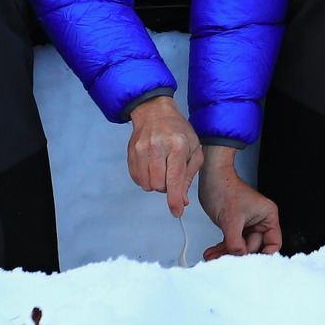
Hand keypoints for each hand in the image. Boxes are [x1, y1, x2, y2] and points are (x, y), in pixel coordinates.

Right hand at [127, 95, 202, 217]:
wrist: (155, 112)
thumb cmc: (179, 131)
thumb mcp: (193, 150)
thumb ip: (189, 177)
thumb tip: (182, 201)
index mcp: (177, 146)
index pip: (174, 180)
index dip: (175, 200)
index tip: (177, 212)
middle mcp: (157, 147)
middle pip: (159, 186)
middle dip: (166, 187)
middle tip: (171, 174)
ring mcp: (141, 150)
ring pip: (147, 185)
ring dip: (155, 184)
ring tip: (162, 169)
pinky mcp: (131, 153)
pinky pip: (137, 179)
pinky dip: (145, 179)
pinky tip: (152, 167)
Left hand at [199, 147, 281, 258]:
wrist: (210, 178)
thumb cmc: (225, 188)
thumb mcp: (231, 219)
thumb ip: (235, 242)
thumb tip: (238, 256)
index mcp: (267, 216)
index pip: (273, 242)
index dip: (265, 254)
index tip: (252, 263)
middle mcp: (260, 221)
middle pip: (253, 246)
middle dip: (237, 254)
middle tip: (224, 260)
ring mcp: (247, 224)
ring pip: (240, 246)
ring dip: (226, 252)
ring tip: (213, 258)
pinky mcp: (235, 225)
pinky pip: (232, 241)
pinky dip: (222, 247)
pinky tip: (212, 252)